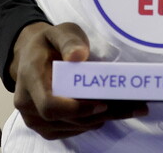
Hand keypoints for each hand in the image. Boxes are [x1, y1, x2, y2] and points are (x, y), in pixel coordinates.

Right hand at [9, 21, 147, 139]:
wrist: (31, 56)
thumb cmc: (49, 43)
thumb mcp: (60, 32)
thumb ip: (69, 41)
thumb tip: (79, 55)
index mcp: (31, 78)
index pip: (50, 105)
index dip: (77, 109)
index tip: (103, 103)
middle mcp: (28, 104)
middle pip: (67, 119)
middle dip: (101, 114)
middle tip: (134, 106)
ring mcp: (35, 119)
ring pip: (73, 127)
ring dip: (103, 118)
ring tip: (132, 107)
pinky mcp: (46, 127)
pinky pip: (72, 130)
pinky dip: (93, 121)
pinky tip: (113, 111)